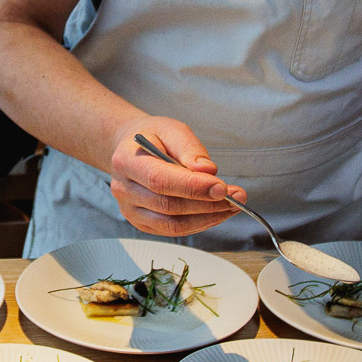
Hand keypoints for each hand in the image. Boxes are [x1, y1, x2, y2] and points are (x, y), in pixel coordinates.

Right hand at [106, 118, 242, 236]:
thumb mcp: (172, 130)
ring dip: (208, 218)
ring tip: (232, 206)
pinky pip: (174, 231)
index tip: (222, 187)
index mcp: (126, 161)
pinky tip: (216, 213)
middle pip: (168, 206)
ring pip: (173, 224)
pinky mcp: (143, 223)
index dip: (193, 187)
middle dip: (208, 204)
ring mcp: (131, 211)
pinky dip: (199, 224)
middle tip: (237, 197)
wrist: (133, 150)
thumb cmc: (154, 137)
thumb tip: (208, 171)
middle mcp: (124, 190)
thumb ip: (190, 149)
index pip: (160, 180)